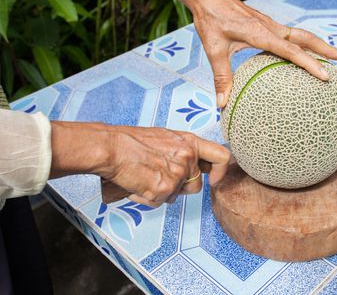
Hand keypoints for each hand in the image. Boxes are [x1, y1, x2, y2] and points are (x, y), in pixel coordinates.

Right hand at [50, 122, 230, 206]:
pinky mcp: (163, 189)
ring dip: (165, 192)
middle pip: (196, 186)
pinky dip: (149, 197)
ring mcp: (176, 175)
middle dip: (181, 187)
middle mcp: (187, 158)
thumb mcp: (166, 137)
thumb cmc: (133, 141)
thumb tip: (195, 164)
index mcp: (190, 143)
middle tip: (161, 177)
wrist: (112, 148)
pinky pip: (161, 202)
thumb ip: (184, 150)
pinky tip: (138, 184)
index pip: (221, 157)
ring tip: (147, 177)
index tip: (214, 179)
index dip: (221, 172)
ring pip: (177, 195)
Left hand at [191, 0, 336, 106]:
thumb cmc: (210, 20)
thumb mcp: (214, 50)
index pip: (291, 51)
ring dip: (317, 44)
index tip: (325, 75)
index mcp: (261, 34)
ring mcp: (269, 24)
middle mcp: (270, 27)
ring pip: (299, 34)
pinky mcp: (265, 24)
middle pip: (305, 37)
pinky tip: (301, 53)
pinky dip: (301, 43)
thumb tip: (222, 104)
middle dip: (326, 48)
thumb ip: (221, 77)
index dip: (310, 63)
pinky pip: (289, 35)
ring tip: (331, 56)